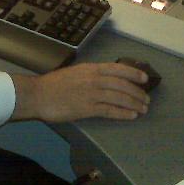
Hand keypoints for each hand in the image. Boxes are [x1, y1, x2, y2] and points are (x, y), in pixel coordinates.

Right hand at [11, 62, 149, 121]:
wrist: (38, 94)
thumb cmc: (53, 84)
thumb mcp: (74, 72)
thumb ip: (89, 75)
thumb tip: (105, 79)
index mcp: (90, 68)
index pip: (117, 69)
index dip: (133, 73)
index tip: (145, 79)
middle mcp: (93, 79)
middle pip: (122, 84)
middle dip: (137, 92)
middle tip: (146, 99)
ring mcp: (91, 94)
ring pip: (119, 97)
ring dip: (134, 103)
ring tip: (143, 109)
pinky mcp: (87, 109)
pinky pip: (110, 110)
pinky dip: (123, 113)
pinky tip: (132, 116)